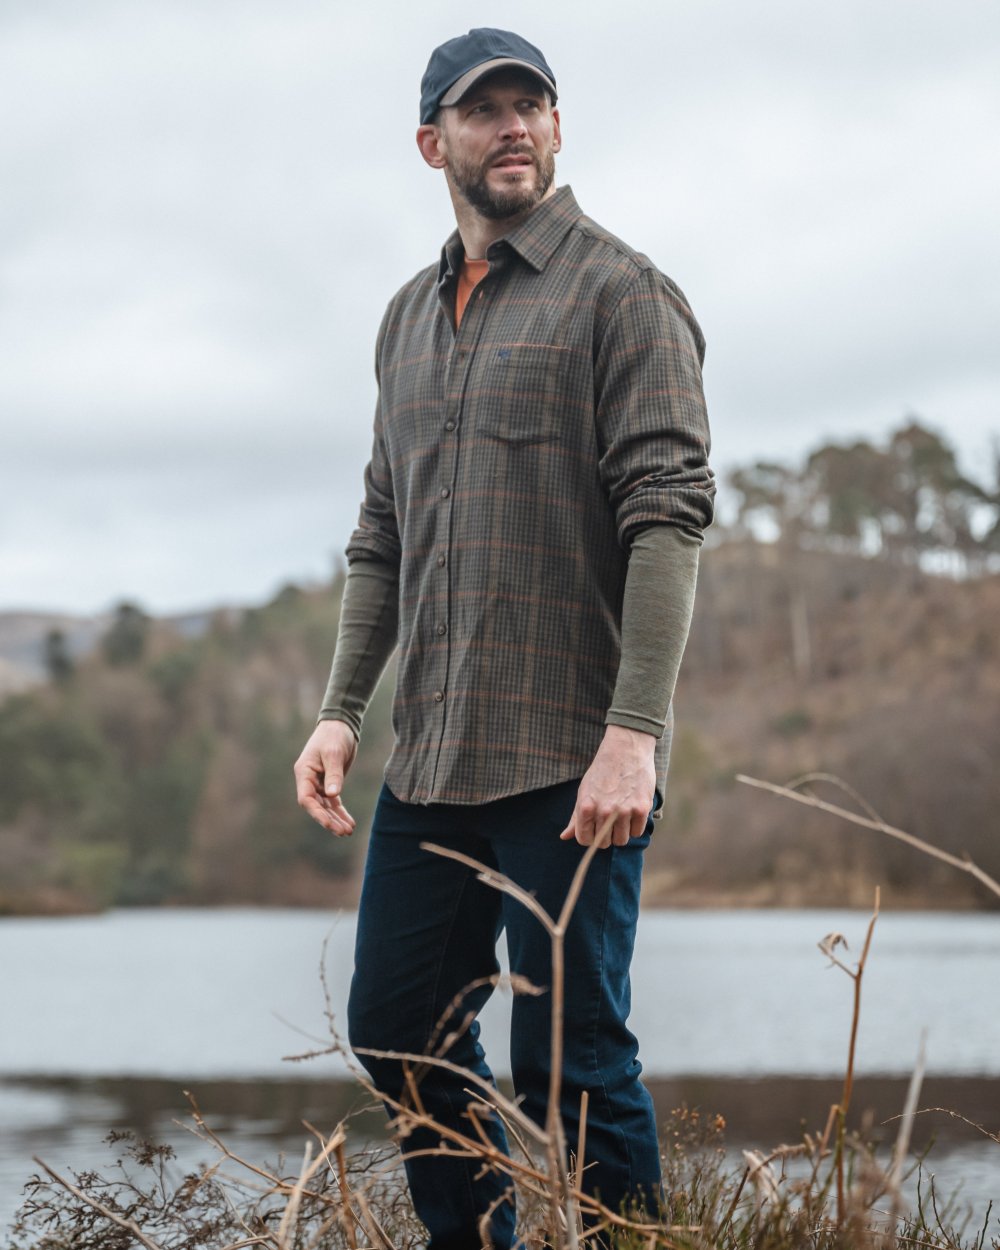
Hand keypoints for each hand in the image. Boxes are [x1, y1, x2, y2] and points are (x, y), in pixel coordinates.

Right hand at [294, 719, 358, 835]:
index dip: (317, 813)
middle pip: (316, 807)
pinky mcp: (330, 783)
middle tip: (344, 832)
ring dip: (336, 819)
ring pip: (325, 807)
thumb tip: (332, 795)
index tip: (330, 824)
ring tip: (348, 832)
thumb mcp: (334, 753)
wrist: (341, 725)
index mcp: (304, 772)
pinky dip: (340, 812)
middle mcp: (309, 780)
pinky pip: (333, 802)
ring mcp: (319, 783)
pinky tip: (349, 823)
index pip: (306, 799)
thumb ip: (333, 774)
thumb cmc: (334, 736)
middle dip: (329, 821)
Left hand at [559, 725, 656, 847]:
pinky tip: (632, 810)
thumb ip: (575, 817)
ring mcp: (624, 810)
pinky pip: (637, 833)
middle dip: (605, 836)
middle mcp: (604, 811)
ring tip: (621, 815)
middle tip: (609, 821)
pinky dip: (635, 826)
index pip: (584, 840)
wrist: (626, 750)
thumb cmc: (602, 772)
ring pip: (621, 841)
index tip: (594, 829)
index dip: (589, 836)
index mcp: (586, 807)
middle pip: (604, 843)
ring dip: (621, 832)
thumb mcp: (584, 791)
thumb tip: (564, 837)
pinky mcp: (641, 808)